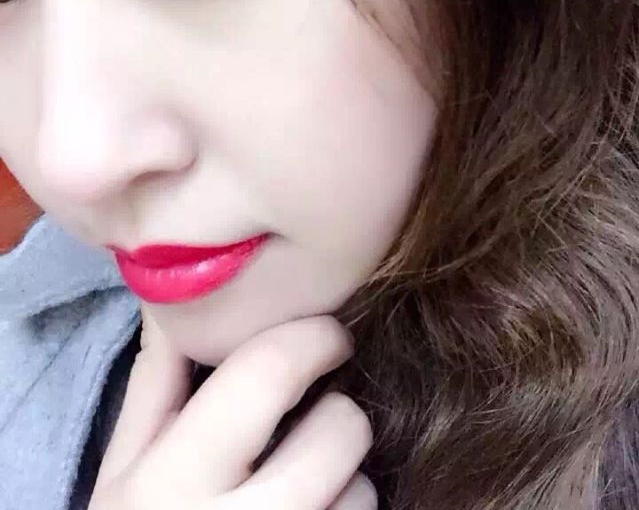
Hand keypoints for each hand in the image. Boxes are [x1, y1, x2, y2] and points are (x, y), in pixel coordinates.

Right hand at [88, 308, 376, 508]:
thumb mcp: (124, 474)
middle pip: (338, 429)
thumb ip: (154, 384)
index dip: (313, 338)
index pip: (267, 370)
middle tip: (320, 419)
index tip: (328, 337)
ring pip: (364, 490)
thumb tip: (176, 298)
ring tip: (308, 490)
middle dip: (340, 413)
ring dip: (348, 480)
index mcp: (172, 480)